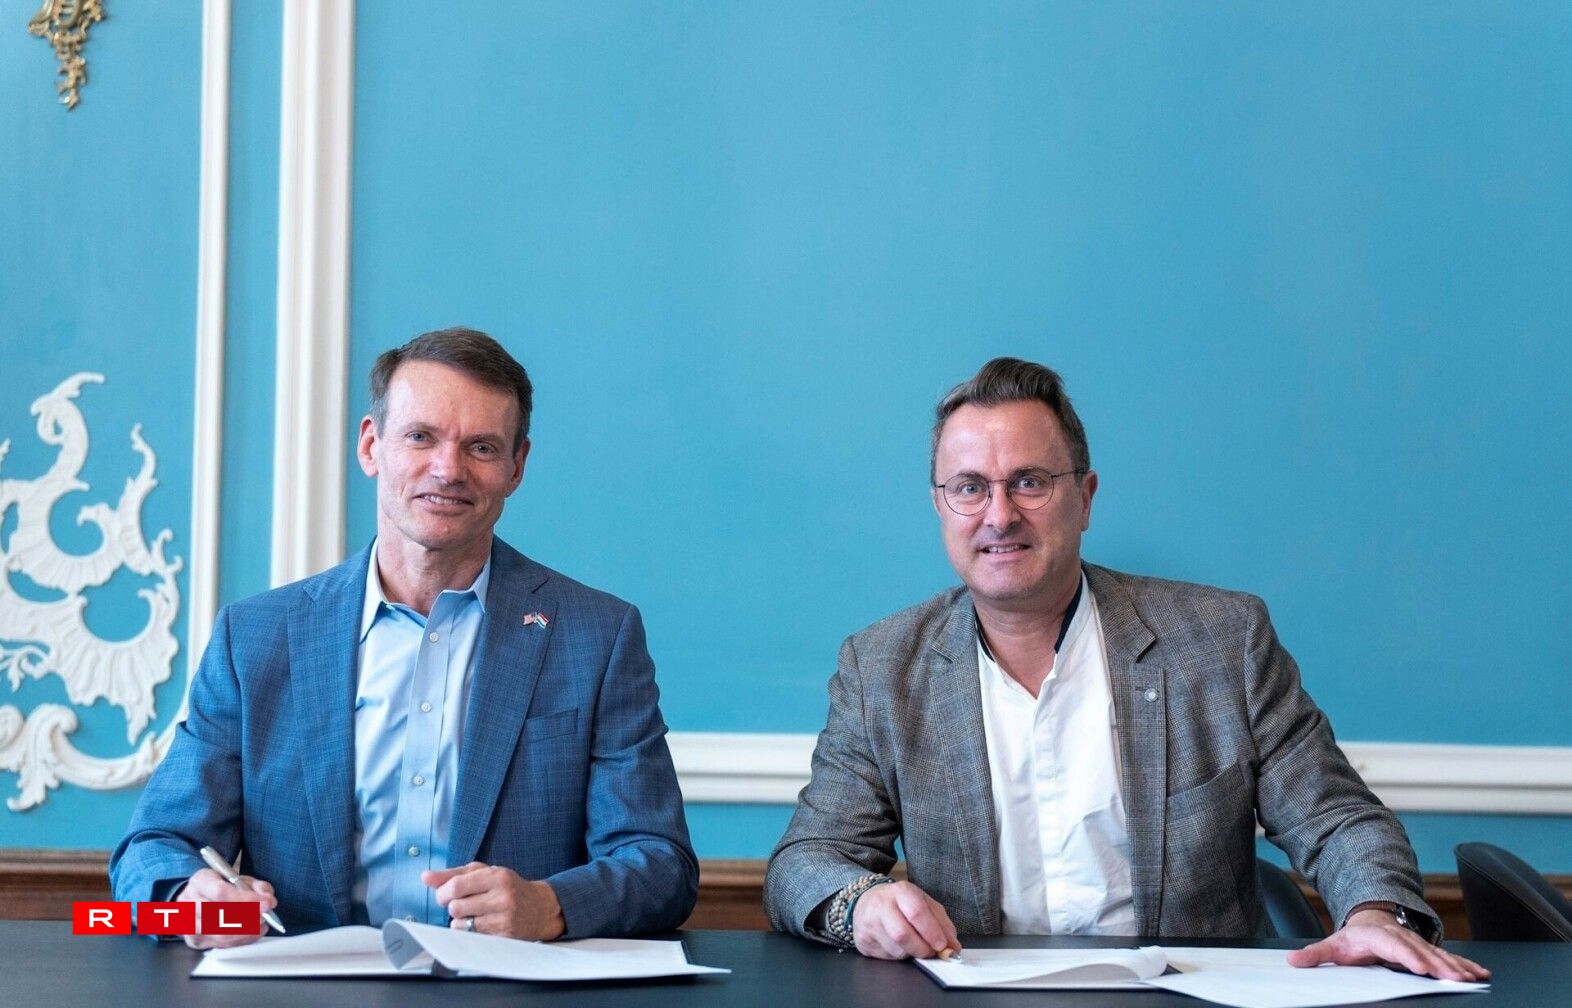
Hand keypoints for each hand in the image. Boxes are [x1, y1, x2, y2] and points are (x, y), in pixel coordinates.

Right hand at [176, 867, 276, 949]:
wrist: (194, 898)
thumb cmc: (218, 887)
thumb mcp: (238, 877)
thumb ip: (256, 886)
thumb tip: (268, 899)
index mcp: (200, 882)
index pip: (221, 892)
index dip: (246, 900)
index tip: (267, 903)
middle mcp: (189, 903)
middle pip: (220, 915)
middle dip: (249, 917)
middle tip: (266, 915)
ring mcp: (189, 925)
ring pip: (221, 934)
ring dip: (247, 931)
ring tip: (261, 923)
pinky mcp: (195, 941)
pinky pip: (221, 945)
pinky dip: (242, 940)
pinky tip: (253, 932)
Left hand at [423, 862, 565, 939]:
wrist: (540, 908)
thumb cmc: (506, 887)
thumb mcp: (484, 873)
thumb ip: (453, 874)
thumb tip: (425, 877)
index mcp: (497, 876)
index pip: (456, 886)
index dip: (443, 893)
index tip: (445, 895)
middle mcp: (502, 897)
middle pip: (455, 908)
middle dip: (453, 908)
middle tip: (463, 904)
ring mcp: (504, 920)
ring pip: (460, 926)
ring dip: (460, 922)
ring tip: (474, 915)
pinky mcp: (504, 938)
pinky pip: (471, 938)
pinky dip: (470, 933)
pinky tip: (482, 925)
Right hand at [850, 880, 961, 960]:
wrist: (867, 902)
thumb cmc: (901, 903)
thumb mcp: (924, 903)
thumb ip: (942, 923)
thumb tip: (953, 947)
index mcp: (901, 891)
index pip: (916, 912)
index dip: (931, 932)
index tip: (942, 946)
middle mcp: (881, 905)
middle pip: (903, 934)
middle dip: (922, 949)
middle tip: (931, 952)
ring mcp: (868, 923)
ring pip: (895, 950)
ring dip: (911, 954)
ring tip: (914, 946)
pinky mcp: (862, 940)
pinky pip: (886, 957)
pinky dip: (898, 957)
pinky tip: (899, 946)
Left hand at [1287, 909, 1488, 980]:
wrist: (1369, 920)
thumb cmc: (1353, 938)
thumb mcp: (1332, 945)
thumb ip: (1315, 954)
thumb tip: (1293, 961)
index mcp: (1378, 937)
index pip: (1395, 947)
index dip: (1409, 956)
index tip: (1422, 967)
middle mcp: (1401, 938)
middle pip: (1422, 951)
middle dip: (1440, 965)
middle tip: (1457, 978)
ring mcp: (1416, 943)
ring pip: (1439, 954)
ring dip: (1457, 966)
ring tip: (1473, 977)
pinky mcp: (1427, 950)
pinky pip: (1448, 957)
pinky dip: (1464, 964)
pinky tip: (1480, 972)